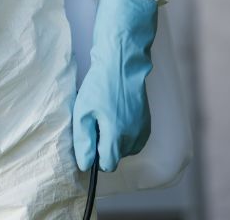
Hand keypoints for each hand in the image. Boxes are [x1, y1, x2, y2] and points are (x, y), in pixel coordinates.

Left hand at [72, 0, 158, 171]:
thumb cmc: (100, 86)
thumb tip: (85, 165)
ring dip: (112, 137)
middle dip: (102, 144)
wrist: (122, 64)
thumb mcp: (83, 112)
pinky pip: (132, 137)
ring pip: (123, 147)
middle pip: (114, 156)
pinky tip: (114, 112)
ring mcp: (143, 131)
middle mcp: (134, 139)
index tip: (86, 141)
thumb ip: (84, 142)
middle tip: (93, 120)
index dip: (93, 156)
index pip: (106, 165)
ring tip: (103, 114)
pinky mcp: (146, 123)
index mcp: (117, 139)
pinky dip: (122, 130)